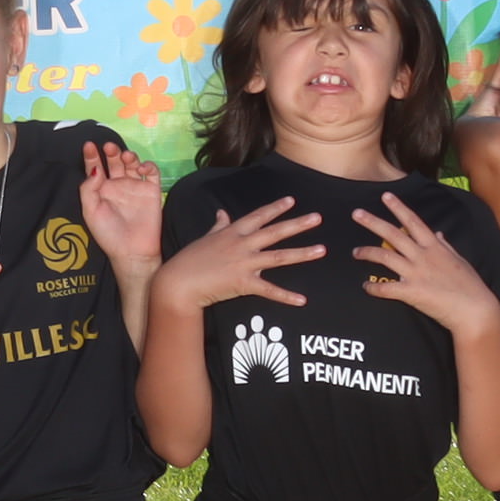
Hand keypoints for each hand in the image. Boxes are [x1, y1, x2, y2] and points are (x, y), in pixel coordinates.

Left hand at [77, 138, 165, 268]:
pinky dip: (147, 165)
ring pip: (133, 163)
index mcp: (102, 190)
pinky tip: (141, 168)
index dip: (92, 156)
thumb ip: (88, 189)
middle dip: (112, 151)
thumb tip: (95, 169)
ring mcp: (135, 187)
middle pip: (115, 161)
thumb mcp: (90, 212)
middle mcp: (118, 185)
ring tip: (125, 156)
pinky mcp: (151, 190)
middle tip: (109, 146)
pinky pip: (151, 172)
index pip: (96, 167)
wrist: (132, 251)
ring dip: (129, 155)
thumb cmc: (108, 234)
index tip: (89, 145)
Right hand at [150, 197, 319, 315]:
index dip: (275, 208)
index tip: (292, 200)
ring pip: (279, 257)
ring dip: (302, 254)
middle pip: (275, 232)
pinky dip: (287, 296)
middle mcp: (242, 244)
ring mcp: (244, 263)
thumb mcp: (204, 238)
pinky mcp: (244, 283)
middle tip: (318, 218)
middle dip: (298, 224)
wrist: (178, 282)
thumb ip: (218, 226)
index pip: (258, 216)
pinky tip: (303, 300)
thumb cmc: (189, 260)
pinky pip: (269, 290)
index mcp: (232, 232)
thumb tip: (221, 213)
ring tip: (322, 250)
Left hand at [354, 192, 499, 337]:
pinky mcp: (411, 292)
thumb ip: (445, 246)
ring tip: (355, 252)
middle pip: (393, 234)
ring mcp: (416, 273)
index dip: (398, 208)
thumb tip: (437, 233)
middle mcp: (423, 256)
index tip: (385, 196)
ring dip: (367, 253)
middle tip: (356, 213)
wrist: (475, 309)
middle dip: (373, 222)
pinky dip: (373, 287)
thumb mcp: (459, 260)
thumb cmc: (470, 285)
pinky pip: (386, 288)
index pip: (413, 222)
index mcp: (434, 246)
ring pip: (385, 257)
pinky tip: (365, 286)